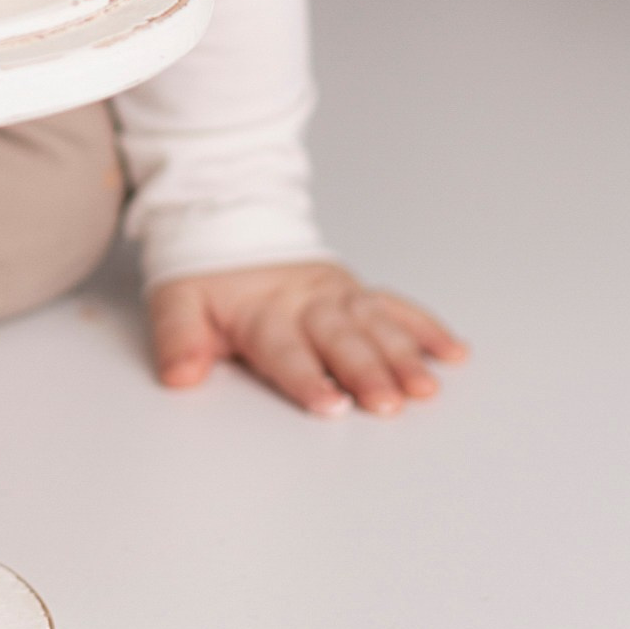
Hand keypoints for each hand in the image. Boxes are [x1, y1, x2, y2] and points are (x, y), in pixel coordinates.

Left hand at [146, 260, 467, 419]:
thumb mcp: (175, 302)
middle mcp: (307, 302)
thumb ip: (178, 340)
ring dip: (404, 356)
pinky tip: (453, 353)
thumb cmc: (206, 279)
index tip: (330, 404)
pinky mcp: (357, 293)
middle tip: (389, 403)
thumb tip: (179, 377)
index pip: (287, 349)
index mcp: (263, 310)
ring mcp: (338, 296)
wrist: (229, 224)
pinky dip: (426, 328)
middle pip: (341, 339)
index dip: (307, 378)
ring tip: (426, 388)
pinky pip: (396, 307)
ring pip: (376, 325)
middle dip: (367, 371)